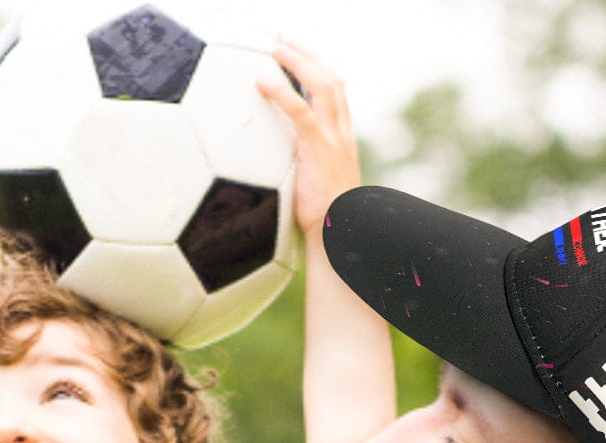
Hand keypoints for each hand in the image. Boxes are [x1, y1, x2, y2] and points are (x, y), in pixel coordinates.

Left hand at [257, 43, 360, 239]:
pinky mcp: (321, 149)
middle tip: (284, 43)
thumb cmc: (326, 219)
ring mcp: (334, 139)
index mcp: (344, 140)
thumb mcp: (319, 186)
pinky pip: (301, 112)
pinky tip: (262, 82)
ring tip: (275, 50)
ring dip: (299, 61)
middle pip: (333, 80)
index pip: (338, 94)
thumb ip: (305, 166)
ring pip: (323, 85)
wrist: (339, 236)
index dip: (321, 69)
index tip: (301, 57)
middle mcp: (343, 134)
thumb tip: (279, 163)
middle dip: (310, 55)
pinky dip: (281, 92)